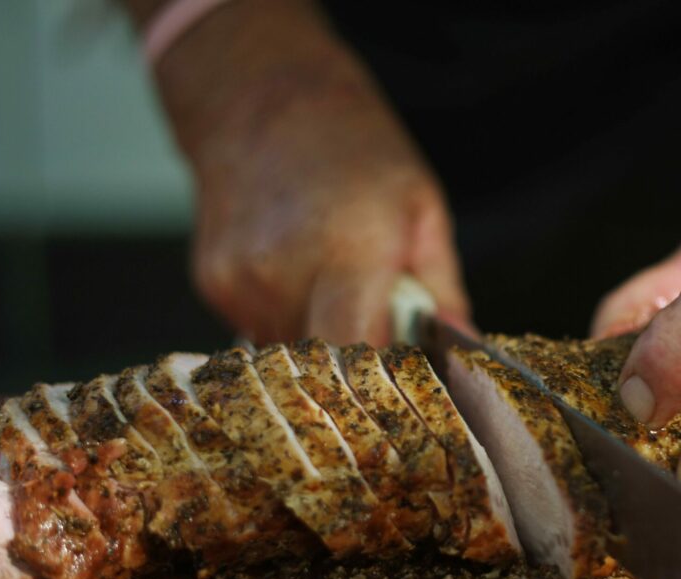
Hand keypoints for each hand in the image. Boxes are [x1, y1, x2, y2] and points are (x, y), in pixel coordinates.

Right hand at [180, 24, 467, 343]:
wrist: (262, 97)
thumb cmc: (355, 150)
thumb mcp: (422, 209)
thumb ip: (443, 290)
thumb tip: (468, 351)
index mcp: (348, 251)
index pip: (356, 356)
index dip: (380, 379)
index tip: (402, 374)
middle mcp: (285, 271)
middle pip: (323, 369)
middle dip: (353, 364)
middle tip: (375, 325)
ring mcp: (240, 279)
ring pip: (290, 352)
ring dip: (318, 336)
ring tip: (331, 281)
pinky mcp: (212, 282)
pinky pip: (257, 329)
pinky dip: (283, 315)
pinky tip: (294, 270)